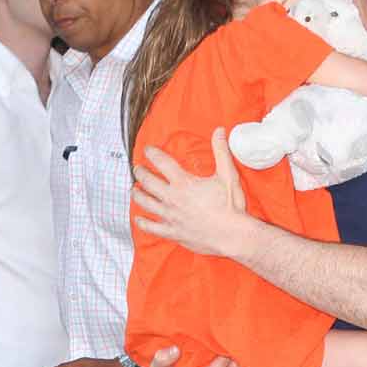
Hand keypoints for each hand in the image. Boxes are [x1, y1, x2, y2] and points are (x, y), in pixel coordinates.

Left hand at [131, 129, 248, 257]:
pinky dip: (143, 222)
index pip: (162, 162)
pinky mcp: (173, 232)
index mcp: (183, 183)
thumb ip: (221, 152)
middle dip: (140, 172)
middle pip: (148, 182)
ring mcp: (170, 216)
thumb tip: (219, 131)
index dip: (152, 153)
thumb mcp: (228, 176)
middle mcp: (172, 198)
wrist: (232, 235)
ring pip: (146, 203)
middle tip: (137, 168)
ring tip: (134, 190)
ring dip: (138, 194)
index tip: (147, 150)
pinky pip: (152, 227)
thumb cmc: (230, 207)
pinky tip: (138, 218)